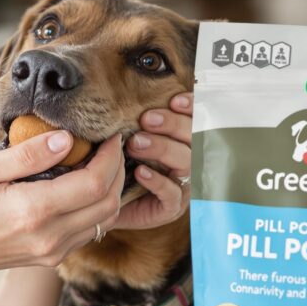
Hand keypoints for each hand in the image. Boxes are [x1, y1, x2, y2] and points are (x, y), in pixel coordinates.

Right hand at [0, 130, 124, 287]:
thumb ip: (27, 154)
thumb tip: (66, 138)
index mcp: (33, 210)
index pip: (95, 183)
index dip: (111, 156)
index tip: (110, 134)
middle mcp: (50, 236)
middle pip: (109, 203)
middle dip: (118, 170)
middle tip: (110, 144)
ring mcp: (52, 251)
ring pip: (105, 219)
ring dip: (111, 188)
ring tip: (101, 160)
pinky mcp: (51, 257)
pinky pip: (90, 230)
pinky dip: (98, 206)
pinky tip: (85, 183)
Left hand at [114, 92, 192, 230]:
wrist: (107, 201)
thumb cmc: (123, 163)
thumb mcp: (132, 137)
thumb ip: (140, 121)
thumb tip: (130, 97)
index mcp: (185, 141)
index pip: (199, 121)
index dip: (193, 109)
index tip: (175, 100)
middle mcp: (190, 162)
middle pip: (196, 140)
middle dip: (173, 125)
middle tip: (147, 119)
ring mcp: (183, 186)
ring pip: (186, 164)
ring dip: (162, 149)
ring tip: (136, 143)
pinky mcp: (171, 207)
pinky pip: (172, 194)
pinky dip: (157, 181)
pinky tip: (140, 172)